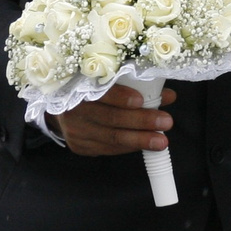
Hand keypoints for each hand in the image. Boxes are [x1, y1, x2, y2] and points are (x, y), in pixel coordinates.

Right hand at [55, 83, 177, 156]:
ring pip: (112, 138)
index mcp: (79, 86)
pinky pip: (108, 149)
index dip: (121, 97)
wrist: (62, 109)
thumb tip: (167, 95)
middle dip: (142, 121)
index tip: (142, 100)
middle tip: (166, 122)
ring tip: (161, 141)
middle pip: (111, 118)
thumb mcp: (108, 82)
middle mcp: (74, 110)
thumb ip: (136, 85)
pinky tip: (144, 145)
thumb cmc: (91, 90)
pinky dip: (128, 147)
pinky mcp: (79, 146)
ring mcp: (75, 131)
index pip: (100, 92)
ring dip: (140, 140)